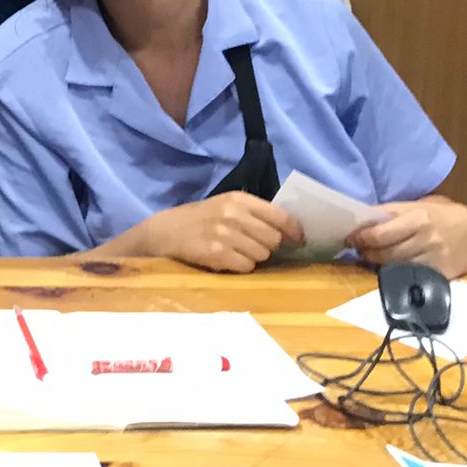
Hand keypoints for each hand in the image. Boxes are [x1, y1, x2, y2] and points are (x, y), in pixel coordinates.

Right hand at [129, 192, 304, 273]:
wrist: (166, 231)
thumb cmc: (201, 219)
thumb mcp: (226, 206)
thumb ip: (254, 214)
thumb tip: (289, 231)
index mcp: (239, 199)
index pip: (280, 216)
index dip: (295, 231)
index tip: (300, 240)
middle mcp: (234, 214)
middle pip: (273, 239)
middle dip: (269, 246)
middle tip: (254, 246)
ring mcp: (225, 234)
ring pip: (262, 255)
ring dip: (254, 258)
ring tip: (237, 251)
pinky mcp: (217, 253)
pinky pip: (246, 267)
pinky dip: (241, 267)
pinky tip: (227, 259)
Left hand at [347, 200, 466, 277]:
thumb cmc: (438, 216)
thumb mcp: (416, 207)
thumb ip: (391, 213)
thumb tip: (362, 219)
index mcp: (417, 217)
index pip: (380, 233)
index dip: (361, 238)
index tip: (350, 239)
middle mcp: (426, 237)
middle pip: (386, 252)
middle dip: (366, 252)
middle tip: (358, 250)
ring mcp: (434, 257)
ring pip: (396, 266)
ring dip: (379, 265)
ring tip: (371, 259)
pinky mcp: (441, 274)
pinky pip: (412, 277)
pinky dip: (397, 274)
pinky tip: (391, 269)